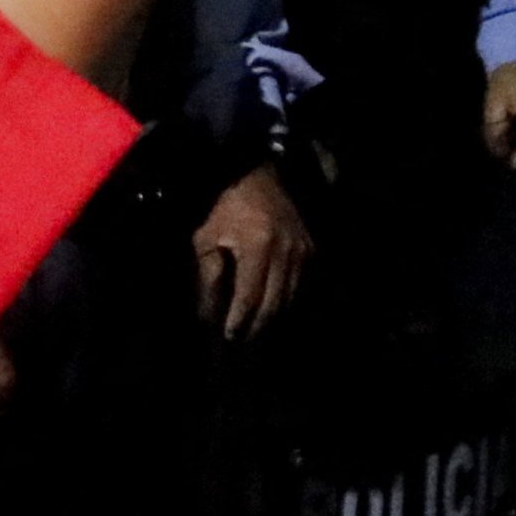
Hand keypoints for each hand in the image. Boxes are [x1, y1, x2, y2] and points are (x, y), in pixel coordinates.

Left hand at [195, 163, 312, 337]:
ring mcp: (302, 251)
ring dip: (271, 317)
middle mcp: (286, 251)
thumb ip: (207, 276)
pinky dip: (284, 300)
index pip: (250, 296)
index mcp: (259, 246)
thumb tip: (208, 315)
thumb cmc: (224, 207)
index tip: (229, 335)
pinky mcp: (310, 250)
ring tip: (253, 329)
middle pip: (274, 303)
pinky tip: (269, 309)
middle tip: (241, 339)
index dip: (240, 320)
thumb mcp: (206, 238)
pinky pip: (298, 285)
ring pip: (289, 298)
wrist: (256, 176)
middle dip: (256, 326)